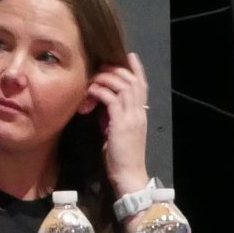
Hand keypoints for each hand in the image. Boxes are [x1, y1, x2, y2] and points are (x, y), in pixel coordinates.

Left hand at [83, 53, 151, 197]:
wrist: (129, 176)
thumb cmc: (121, 158)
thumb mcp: (118, 132)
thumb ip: (113, 117)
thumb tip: (102, 102)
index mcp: (140, 115)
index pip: (143, 86)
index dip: (137, 70)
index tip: (130, 56)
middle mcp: (138, 113)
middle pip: (133, 81)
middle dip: (118, 69)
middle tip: (103, 65)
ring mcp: (131, 118)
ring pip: (123, 86)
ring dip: (107, 78)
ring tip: (94, 77)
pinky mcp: (121, 124)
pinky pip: (111, 99)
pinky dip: (101, 91)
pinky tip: (91, 91)